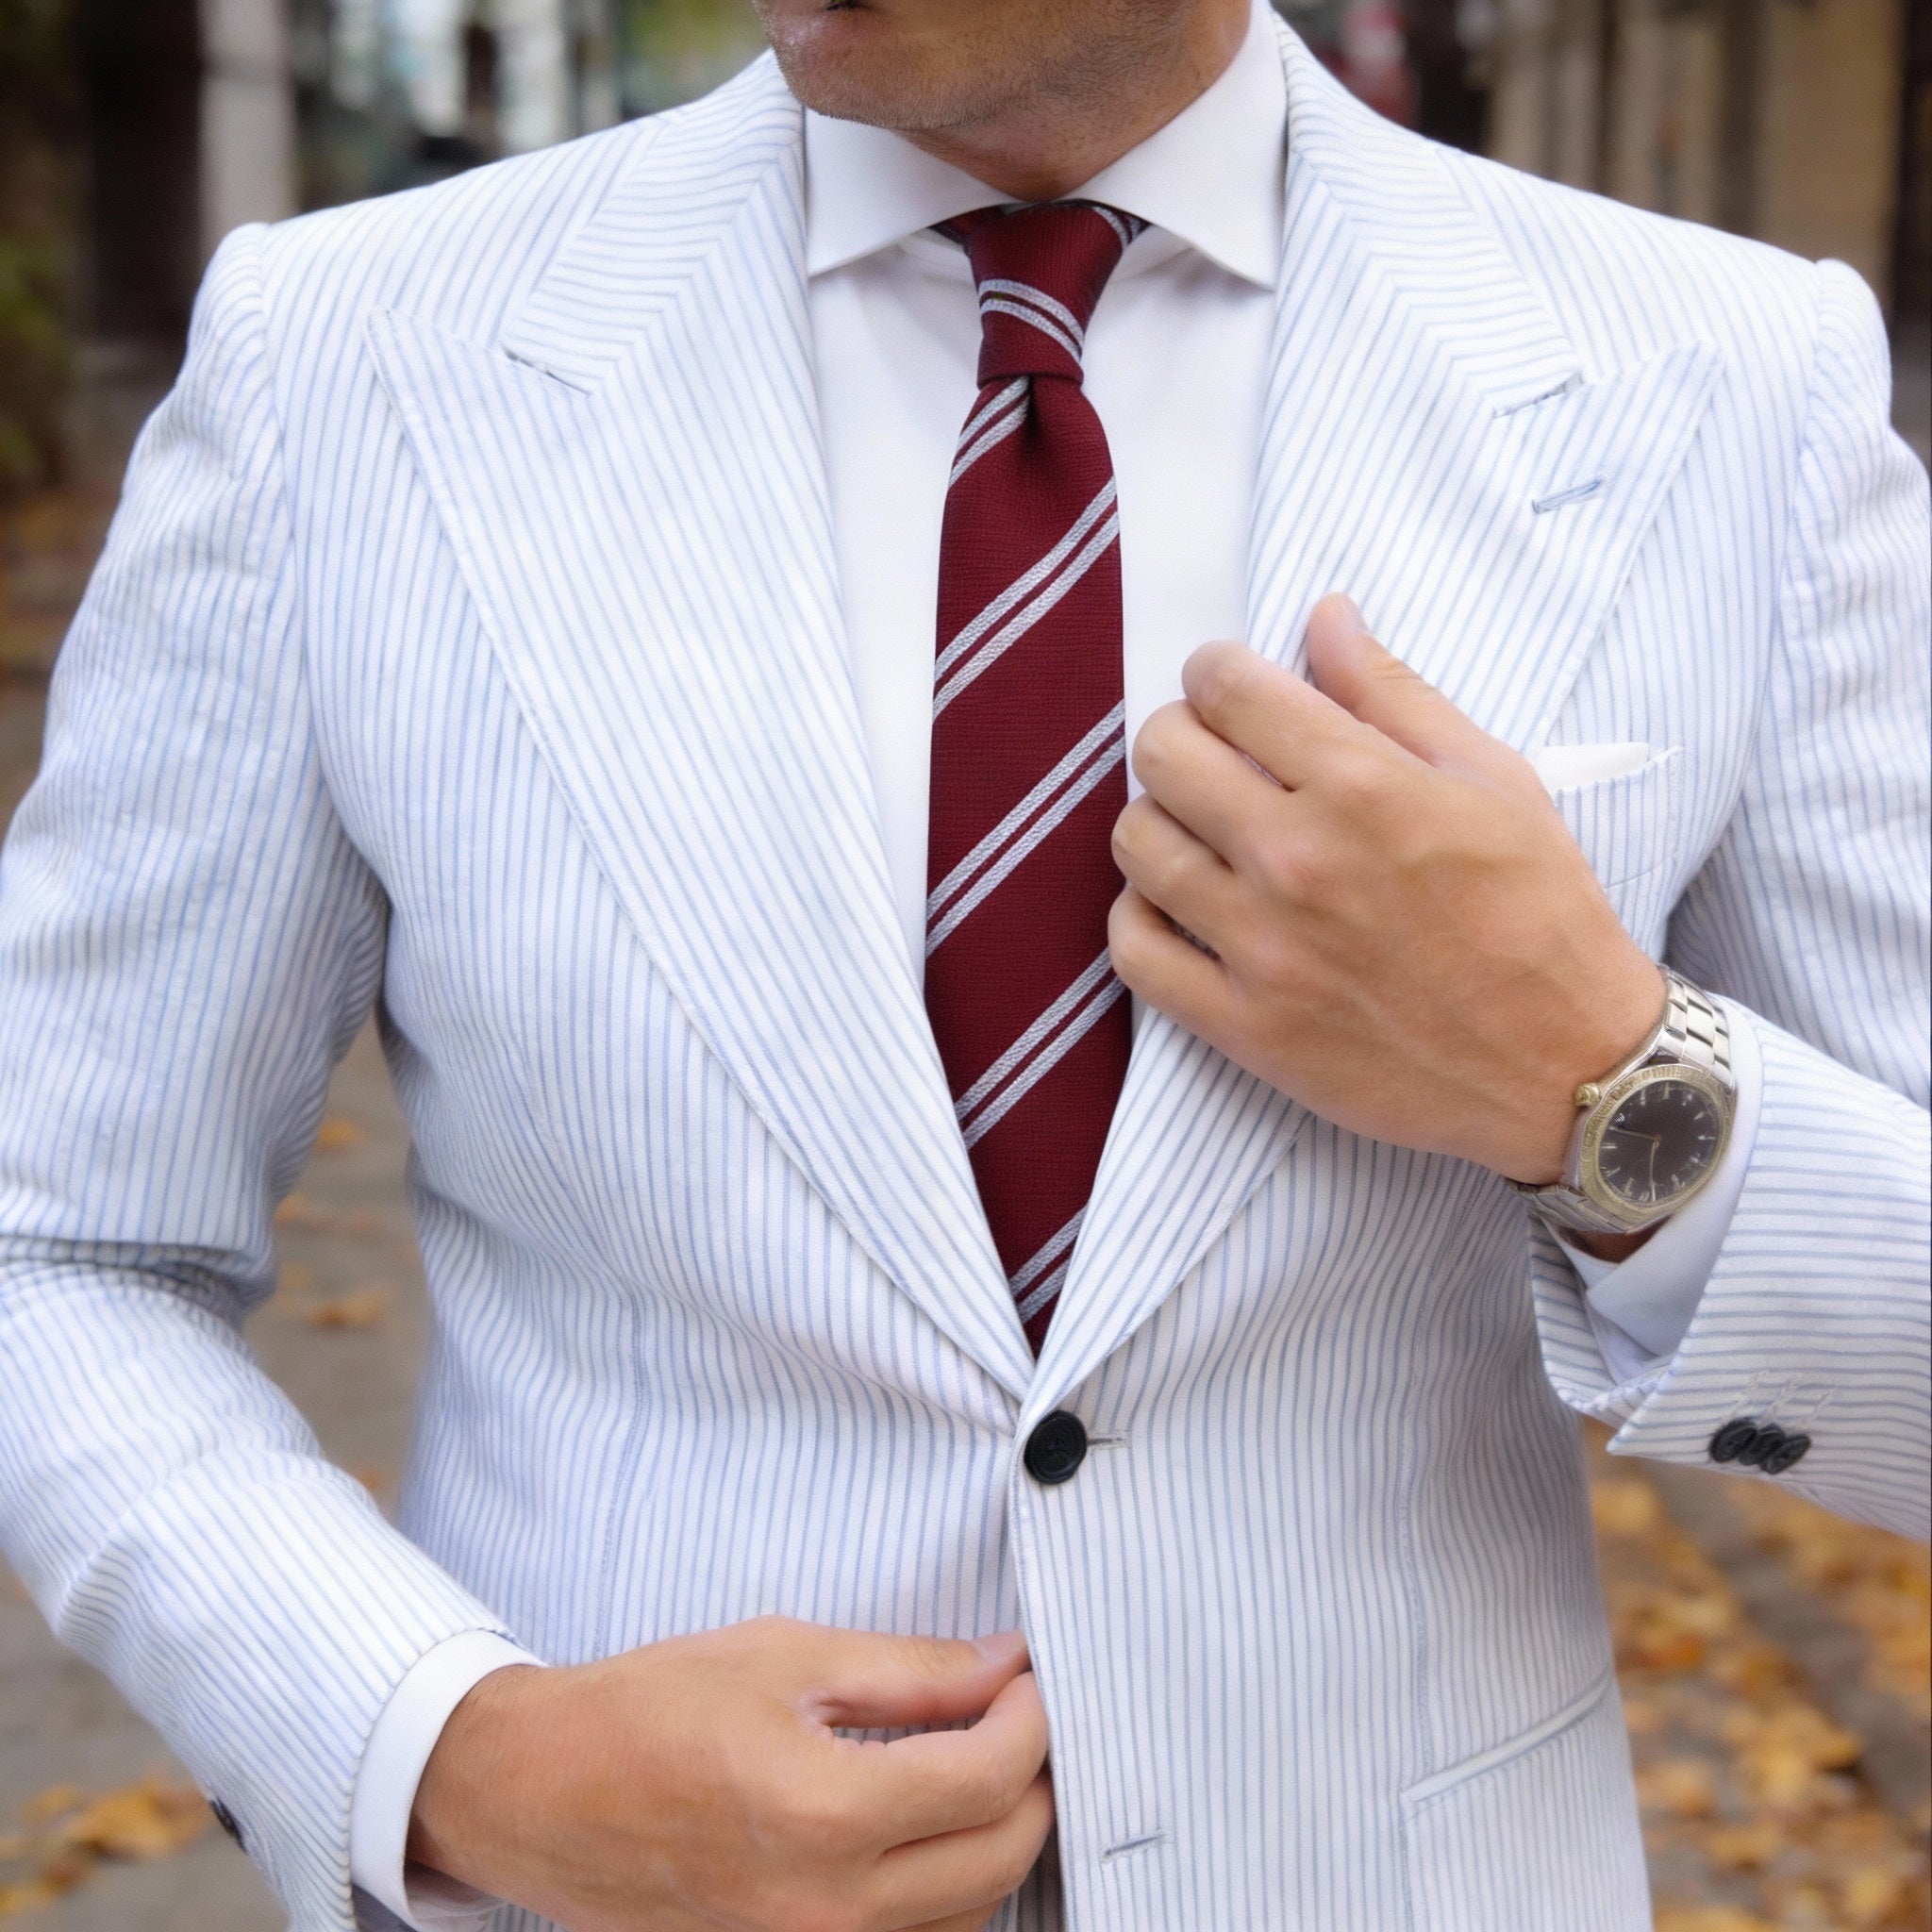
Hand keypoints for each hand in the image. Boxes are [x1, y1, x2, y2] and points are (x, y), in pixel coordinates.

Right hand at [409, 1617, 1053, 1931]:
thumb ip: (911, 1670)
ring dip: (998, 1843)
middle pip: (1000, 1858)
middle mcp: (827, 1910)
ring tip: (980, 1768)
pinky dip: (947, 1893)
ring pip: (969, 1916)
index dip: (1032, 1717)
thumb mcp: (787, 1657)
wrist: (542, 1792)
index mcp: (825, 1815)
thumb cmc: (651, 1710)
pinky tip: (930, 1833)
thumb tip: (1003, 1664)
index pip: (990, 1777)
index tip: (1029, 1676)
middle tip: (1018, 1717)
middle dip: (1033, 1780)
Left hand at [1109, 593, 1663, 1186]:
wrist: (1567, 1066)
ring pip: (1136, 844)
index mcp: (1361, 785)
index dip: (1217, 673)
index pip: (1225, 688)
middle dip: (1182, 736)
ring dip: (1159, 822)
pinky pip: (1133, 951)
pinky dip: (1141, 917)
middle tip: (1216, 758)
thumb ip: (1393, 692)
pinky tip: (1180, 905)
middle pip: (1162, 754)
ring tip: (1201, 833)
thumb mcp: (1493, 778)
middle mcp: (1297, 859)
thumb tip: (1325, 615)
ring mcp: (1261, 948)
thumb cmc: (1541, 914)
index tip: (1232, 689)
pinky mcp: (1243, 1026)